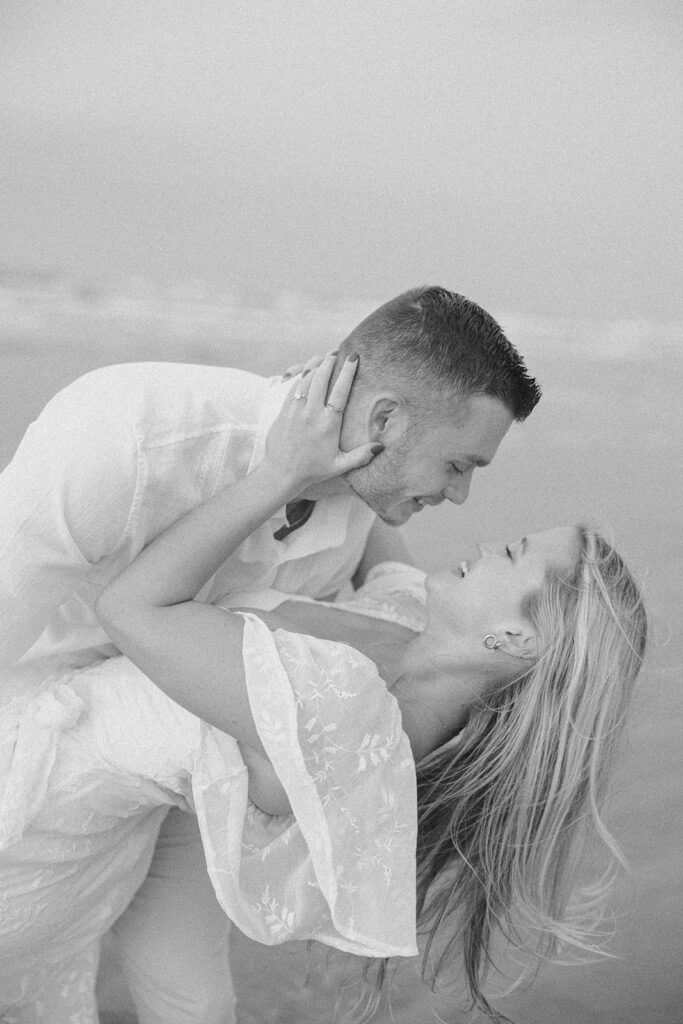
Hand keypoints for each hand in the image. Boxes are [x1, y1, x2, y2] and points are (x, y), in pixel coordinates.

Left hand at [263, 353, 381, 491]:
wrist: (281, 473)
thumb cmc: (312, 470)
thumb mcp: (339, 466)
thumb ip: (361, 456)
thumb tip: (381, 448)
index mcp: (328, 424)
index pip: (340, 392)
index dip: (347, 372)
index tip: (354, 358)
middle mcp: (311, 414)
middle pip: (321, 379)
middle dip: (330, 362)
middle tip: (337, 352)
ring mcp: (296, 411)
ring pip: (306, 380)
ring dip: (315, 365)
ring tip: (324, 356)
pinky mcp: (284, 411)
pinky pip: (294, 387)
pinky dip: (301, 375)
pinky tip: (308, 369)